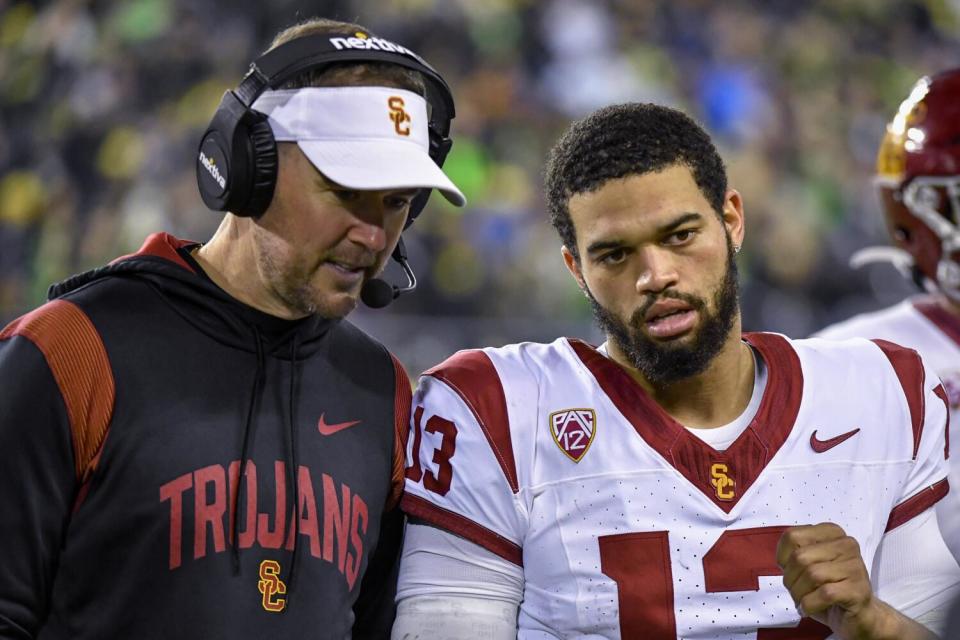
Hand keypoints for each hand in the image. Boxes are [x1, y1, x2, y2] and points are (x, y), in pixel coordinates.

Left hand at [776, 523, 934, 639]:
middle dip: (790, 579)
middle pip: (800, 557)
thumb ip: (795, 554)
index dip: (783, 556)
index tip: (788, 570)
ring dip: (799, 594)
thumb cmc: (828, 588)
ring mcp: (855, 566)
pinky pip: (825, 594)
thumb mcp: (808, 566)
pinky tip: (808, 609)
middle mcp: (846, 544)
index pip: (792, 536)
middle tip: (795, 591)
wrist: (859, 616)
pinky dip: (809, 605)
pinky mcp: (858, 590)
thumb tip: (783, 561)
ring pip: (812, 575)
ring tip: (802, 601)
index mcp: (831, 533)